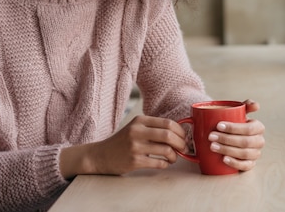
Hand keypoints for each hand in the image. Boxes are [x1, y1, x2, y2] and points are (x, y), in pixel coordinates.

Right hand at [60, 115, 186, 177]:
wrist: (100, 155)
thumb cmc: (122, 142)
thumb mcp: (135, 128)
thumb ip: (153, 128)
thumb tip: (179, 133)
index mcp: (140, 120)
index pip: (167, 123)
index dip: (180, 131)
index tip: (184, 137)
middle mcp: (137, 131)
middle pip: (168, 135)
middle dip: (181, 143)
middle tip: (184, 149)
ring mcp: (135, 147)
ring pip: (166, 150)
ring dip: (174, 156)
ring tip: (173, 158)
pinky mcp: (134, 161)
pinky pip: (158, 163)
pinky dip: (165, 164)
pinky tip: (163, 163)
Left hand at [207, 99, 264, 171]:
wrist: (233, 136)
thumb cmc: (236, 123)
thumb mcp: (240, 113)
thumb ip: (246, 105)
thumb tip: (255, 105)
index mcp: (258, 127)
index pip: (248, 129)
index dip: (233, 128)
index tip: (218, 126)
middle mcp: (259, 141)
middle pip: (245, 142)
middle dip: (226, 139)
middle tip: (211, 136)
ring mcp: (255, 153)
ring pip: (244, 154)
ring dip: (227, 150)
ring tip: (213, 146)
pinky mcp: (250, 164)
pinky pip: (245, 166)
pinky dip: (235, 163)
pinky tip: (224, 159)